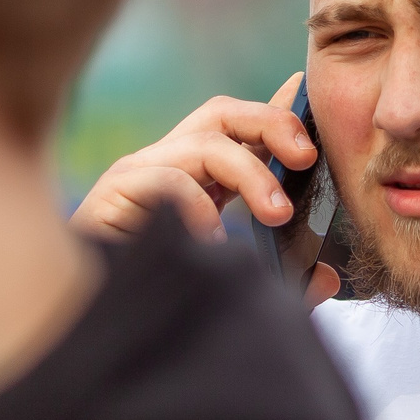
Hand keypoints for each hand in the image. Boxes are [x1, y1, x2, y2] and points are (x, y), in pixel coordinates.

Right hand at [72, 75, 342, 305]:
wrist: (92, 327)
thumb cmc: (163, 299)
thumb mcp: (238, 286)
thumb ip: (283, 281)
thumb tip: (327, 279)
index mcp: (196, 177)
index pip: (240, 127)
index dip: (276, 108)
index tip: (307, 92)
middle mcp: (166, 165)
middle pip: (221, 114)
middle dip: (271, 123)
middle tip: (307, 158)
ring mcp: (138, 175)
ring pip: (202, 144)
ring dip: (250, 173)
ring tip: (276, 215)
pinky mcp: (112, 196)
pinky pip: (164, 180)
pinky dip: (197, 205)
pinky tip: (212, 240)